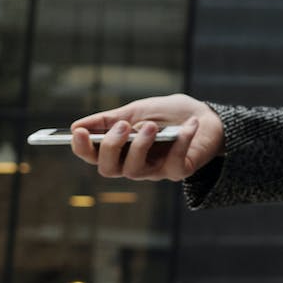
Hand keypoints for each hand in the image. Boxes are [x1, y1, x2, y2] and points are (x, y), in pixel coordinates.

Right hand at [70, 94, 222, 181]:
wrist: (206, 116)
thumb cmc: (169, 114)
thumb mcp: (138, 110)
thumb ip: (110, 119)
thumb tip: (75, 127)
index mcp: (120, 149)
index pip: (94, 156)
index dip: (82, 148)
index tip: (78, 132)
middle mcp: (134, 164)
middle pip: (109, 169)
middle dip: (111, 147)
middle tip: (122, 126)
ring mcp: (156, 170)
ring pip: (134, 171)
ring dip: (140, 146)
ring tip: (150, 126)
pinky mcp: (179, 171)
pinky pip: (174, 164)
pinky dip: (181, 142)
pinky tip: (188, 125)